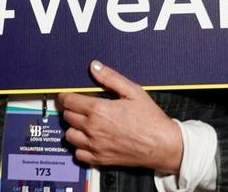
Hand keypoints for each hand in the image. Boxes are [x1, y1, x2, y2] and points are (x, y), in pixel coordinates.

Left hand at [56, 60, 182, 172]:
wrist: (161, 145)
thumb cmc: (150, 119)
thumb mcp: (133, 91)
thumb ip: (110, 78)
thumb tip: (94, 66)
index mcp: (98, 110)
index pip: (68, 101)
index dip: (66, 96)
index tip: (69, 95)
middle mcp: (92, 129)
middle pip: (67, 117)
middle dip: (72, 109)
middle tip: (82, 106)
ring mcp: (94, 146)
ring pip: (69, 136)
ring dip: (74, 128)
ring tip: (86, 123)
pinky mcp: (99, 160)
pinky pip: (78, 154)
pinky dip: (80, 147)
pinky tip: (90, 139)